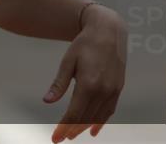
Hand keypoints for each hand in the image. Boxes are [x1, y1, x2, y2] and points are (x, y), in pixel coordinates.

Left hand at [44, 5, 126, 141]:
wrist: (108, 32)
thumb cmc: (84, 44)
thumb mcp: (67, 62)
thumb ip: (59, 84)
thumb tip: (47, 101)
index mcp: (88, 84)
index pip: (74, 113)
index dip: (64, 127)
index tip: (56, 137)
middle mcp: (103, 91)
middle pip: (86, 118)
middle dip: (72, 130)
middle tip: (61, 138)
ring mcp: (113, 91)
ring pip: (98, 116)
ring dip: (85, 127)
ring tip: (73, 134)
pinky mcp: (118, 89)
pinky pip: (109, 110)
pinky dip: (101, 121)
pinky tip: (94, 129)